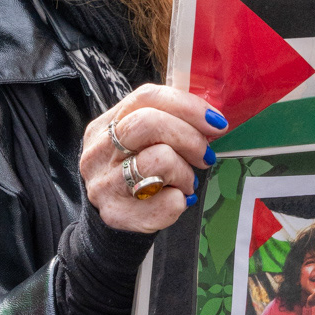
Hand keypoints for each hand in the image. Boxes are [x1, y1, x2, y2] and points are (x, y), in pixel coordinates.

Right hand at [79, 85, 226, 233]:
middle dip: (190, 137)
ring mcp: (105, 183)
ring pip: (160, 160)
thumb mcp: (141, 142)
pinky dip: (180, 201)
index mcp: (106, 125)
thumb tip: (211, 121)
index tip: (215, 121)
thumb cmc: (134, 173)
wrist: (114, 217)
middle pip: (149, 123)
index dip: (188, 106)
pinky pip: (168, 201)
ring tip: (185, 182)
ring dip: (185, 172)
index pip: (147, 97)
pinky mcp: (117, 214)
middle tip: (206, 155)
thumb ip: (167, 122)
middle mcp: (99, 151)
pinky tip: (173, 200)